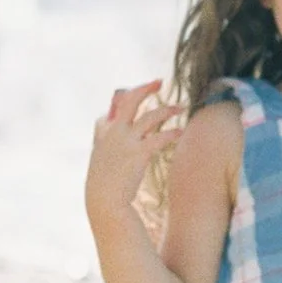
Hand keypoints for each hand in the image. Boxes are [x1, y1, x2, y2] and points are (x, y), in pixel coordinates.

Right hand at [85, 82, 182, 223]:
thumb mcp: (101, 157)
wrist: (103, 201)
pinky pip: (159, 138)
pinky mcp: (138, 154)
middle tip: (159, 81)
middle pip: (129, 100)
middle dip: (145, 88)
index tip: (141, 91)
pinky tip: (181, 132)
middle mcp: (114, 132)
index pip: (115, 106)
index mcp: (104, 132)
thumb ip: (106, 140)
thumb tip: (110, 127)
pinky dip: (172, 133)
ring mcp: (126, 142)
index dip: (128, 97)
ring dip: (167, 109)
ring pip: (149, 116)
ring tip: (181, 107)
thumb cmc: (104, 182)